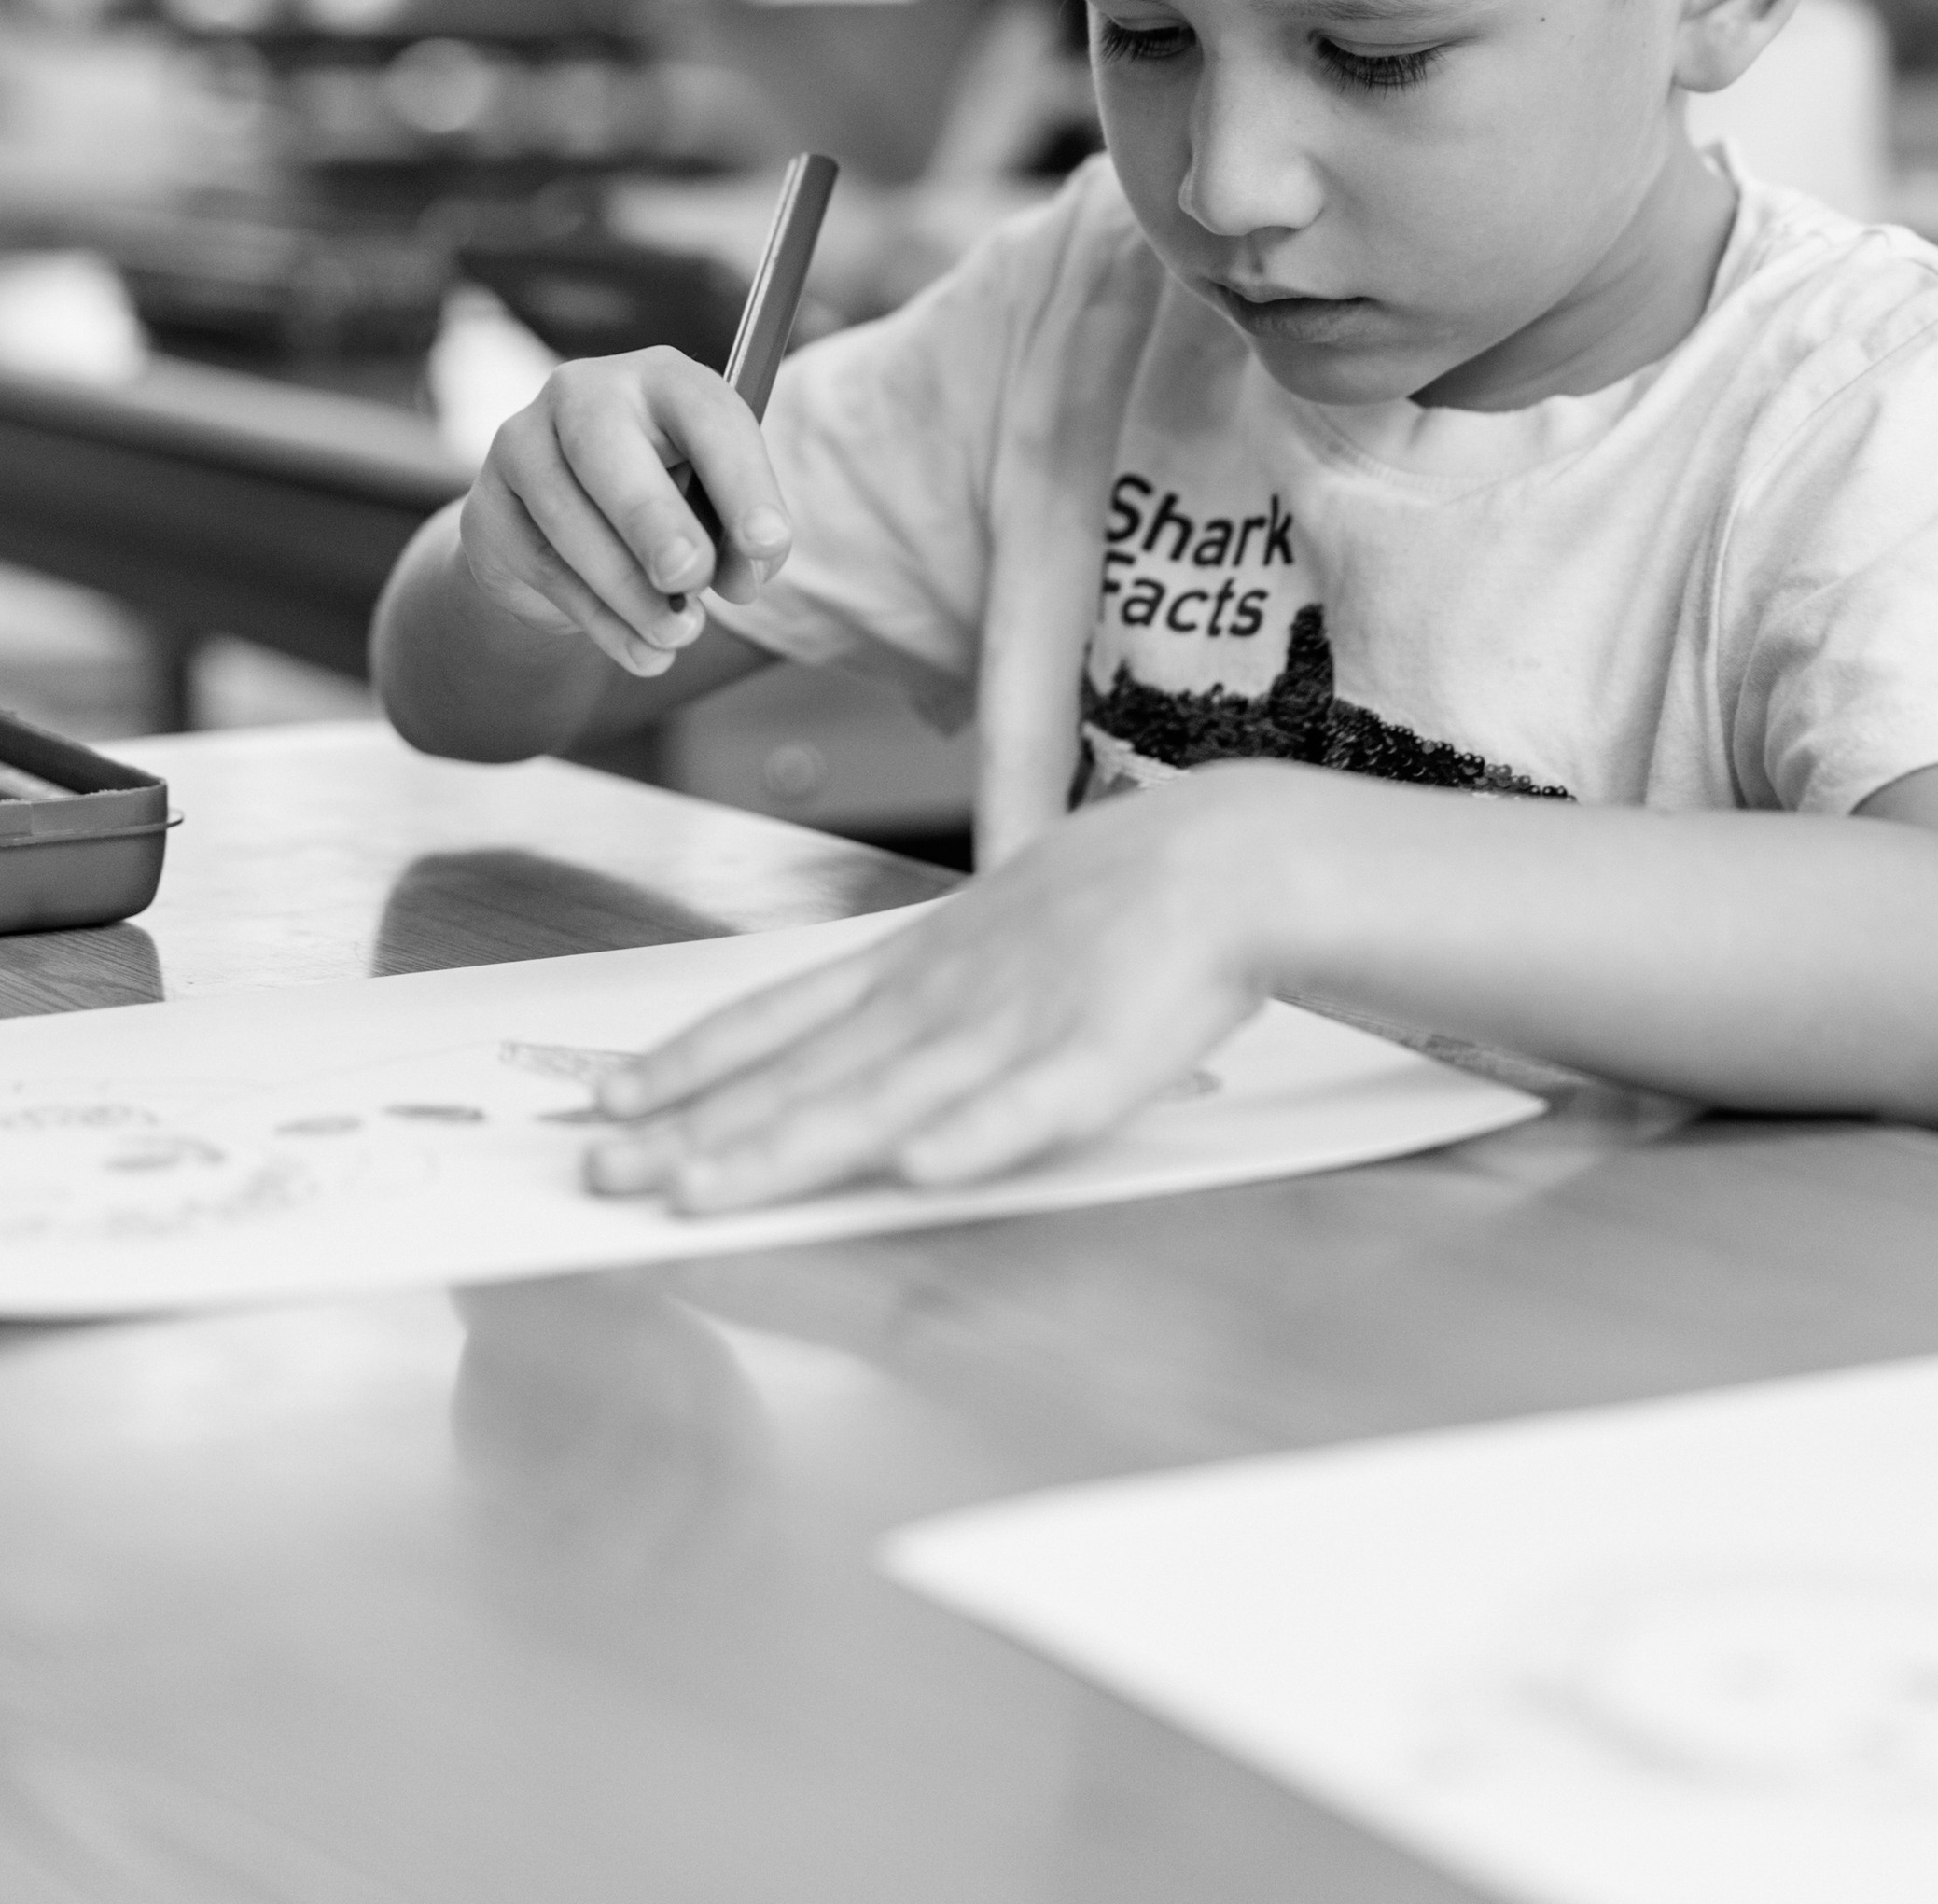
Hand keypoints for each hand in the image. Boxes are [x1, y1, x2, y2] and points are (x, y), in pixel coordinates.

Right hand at [460, 348, 792, 679]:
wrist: (562, 528)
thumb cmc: (664, 500)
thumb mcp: (712, 506)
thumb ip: (735, 535)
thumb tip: (742, 579)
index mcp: (663, 379)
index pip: (707, 415)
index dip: (742, 481)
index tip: (768, 543)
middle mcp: (584, 394)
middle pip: (609, 450)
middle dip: (654, 519)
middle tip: (691, 577)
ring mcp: (522, 444)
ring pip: (568, 518)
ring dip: (630, 590)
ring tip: (679, 633)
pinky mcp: (486, 507)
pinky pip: (543, 568)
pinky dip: (600, 619)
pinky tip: (643, 651)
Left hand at [587, 771, 1283, 1205]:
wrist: (1228, 858)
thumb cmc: (1112, 901)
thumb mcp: (992, 927)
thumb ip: (917, 989)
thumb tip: (830, 1037)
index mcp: (917, 967)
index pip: (780, 1018)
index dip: (691, 1063)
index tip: (608, 1101)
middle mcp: (942, 999)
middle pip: (802, 1074)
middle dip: (693, 1130)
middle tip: (597, 1174)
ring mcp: (1013, 1031)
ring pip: (881, 1102)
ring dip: (784, 1147)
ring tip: (699, 1191)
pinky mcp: (1096, 1063)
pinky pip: (1027, 1110)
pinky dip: (971, 1140)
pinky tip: (917, 1173)